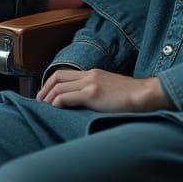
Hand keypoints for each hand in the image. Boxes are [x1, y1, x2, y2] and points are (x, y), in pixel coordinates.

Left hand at [37, 68, 168, 111]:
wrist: (143, 94)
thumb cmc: (130, 96)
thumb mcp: (109, 87)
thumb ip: (96, 89)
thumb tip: (85, 100)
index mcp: (93, 72)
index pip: (64, 73)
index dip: (50, 83)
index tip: (45, 95)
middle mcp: (89, 74)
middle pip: (57, 76)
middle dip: (44, 89)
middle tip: (39, 102)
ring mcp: (90, 83)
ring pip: (59, 86)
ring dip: (47, 98)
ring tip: (44, 108)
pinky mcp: (92, 93)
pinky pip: (66, 97)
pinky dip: (56, 103)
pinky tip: (55, 110)